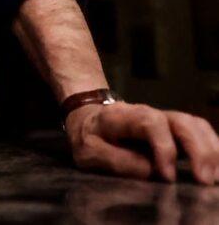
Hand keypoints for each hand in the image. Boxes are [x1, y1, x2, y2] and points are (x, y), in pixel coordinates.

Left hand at [65, 101, 218, 183]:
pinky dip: (213, 148)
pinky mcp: (176, 131)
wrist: (89, 119)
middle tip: (204, 181)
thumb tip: (150, 171)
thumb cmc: (90, 138)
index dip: (164, 147)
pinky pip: (201, 132)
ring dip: (211, 150)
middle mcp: (149, 113)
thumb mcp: (89, 151)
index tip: (167, 176)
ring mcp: (165, 120)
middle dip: (198, 150)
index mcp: (123, 116)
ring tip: (214, 178)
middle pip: (181, 122)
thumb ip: (115, 160)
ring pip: (196, 125)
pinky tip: (216, 170)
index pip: (150, 122)